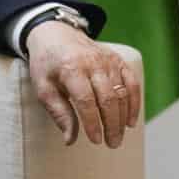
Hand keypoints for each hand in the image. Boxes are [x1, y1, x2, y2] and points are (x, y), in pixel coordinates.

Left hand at [26, 21, 139, 147]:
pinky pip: (132, 82)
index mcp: (71, 68)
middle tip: (112, 144)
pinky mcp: (118, 59)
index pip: (86, 100)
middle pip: (108, 98)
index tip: (95, 141)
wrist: (56, 34)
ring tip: (118, 137)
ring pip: (122, 92)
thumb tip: (70, 140)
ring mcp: (108, 60)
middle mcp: (93, 62)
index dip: (93, 123)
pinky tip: (131, 121)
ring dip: (123, 117)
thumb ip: (59, 113)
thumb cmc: (47, 65)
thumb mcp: (43, 88)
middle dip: (112, 124)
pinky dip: (134, 102)